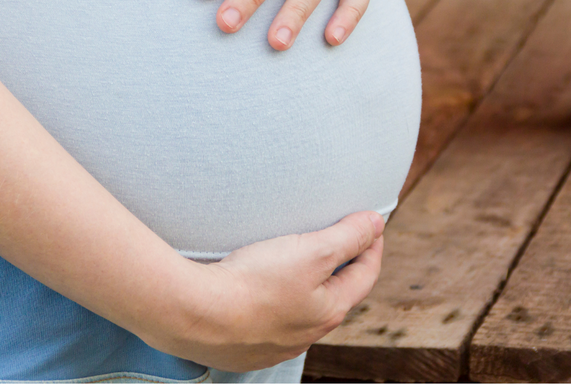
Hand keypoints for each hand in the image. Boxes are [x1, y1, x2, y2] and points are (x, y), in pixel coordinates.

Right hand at [145, 211, 385, 372]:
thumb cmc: (253, 283)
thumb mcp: (312, 251)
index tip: (370, 225)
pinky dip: (270, 303)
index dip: (371, 245)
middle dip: (339, 267)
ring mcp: (273, 345)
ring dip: (303, 287)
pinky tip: (257, 291)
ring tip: (294, 263)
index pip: (365, 275)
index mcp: (328, 311)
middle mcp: (305, 335)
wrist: (195, 314)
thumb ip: (347, 237)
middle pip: (333, 295)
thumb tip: (375, 224)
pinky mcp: (243, 347)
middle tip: (337, 241)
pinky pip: (265, 322)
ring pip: (299, 311)